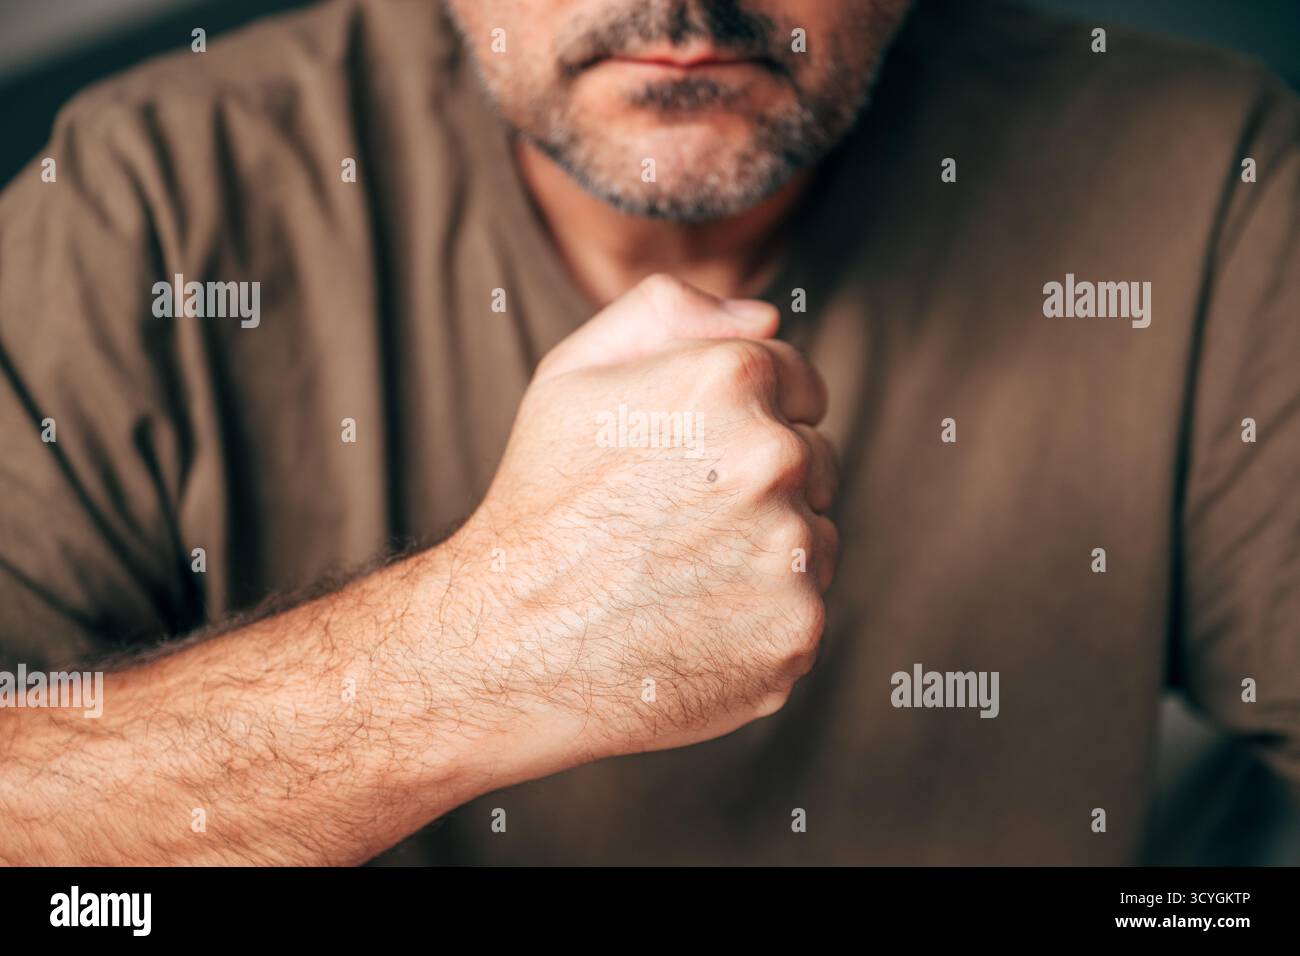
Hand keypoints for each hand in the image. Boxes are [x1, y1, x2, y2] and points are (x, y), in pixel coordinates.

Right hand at [459, 274, 839, 761]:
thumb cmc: (541, 503)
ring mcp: (790, 547)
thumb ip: (667, 312)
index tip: (695, 455)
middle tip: (676, 520)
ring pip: (813, 534)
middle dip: (763, 482)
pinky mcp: (797, 626)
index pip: (802, 384)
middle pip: (816, 459)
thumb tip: (764, 318)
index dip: (747, 418)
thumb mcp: (572, 375)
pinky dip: (762, 616)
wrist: (508, 643)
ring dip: (768, 549)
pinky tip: (694, 620)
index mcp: (730, 378)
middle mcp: (775, 456)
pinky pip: (805, 605)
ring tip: (680, 572)